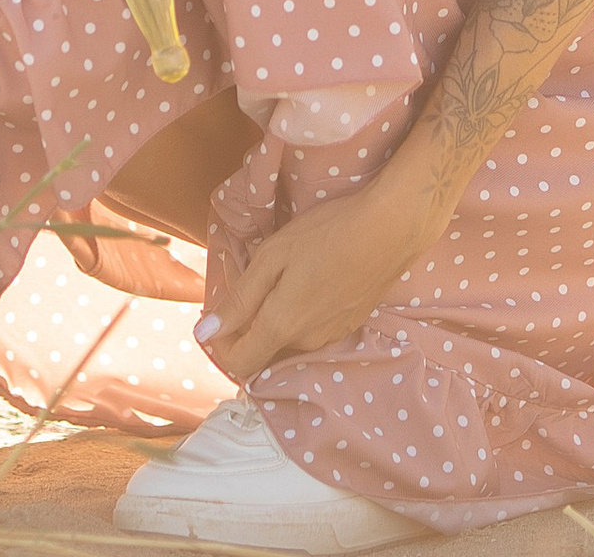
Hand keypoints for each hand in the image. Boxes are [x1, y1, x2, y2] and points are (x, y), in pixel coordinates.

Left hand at [194, 166, 443, 382]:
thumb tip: (204, 335)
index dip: (220, 343)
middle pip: (261, 350)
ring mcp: (330, 337)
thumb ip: (240, 300)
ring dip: (271, 315)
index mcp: (282, 327)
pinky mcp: (347, 326)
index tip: (219, 311)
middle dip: (245, 322)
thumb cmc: (325, 234)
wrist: (389, 230)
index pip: (238, 363)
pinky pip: (308, 331)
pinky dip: (296, 312)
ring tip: (275, 269)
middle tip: (245, 273)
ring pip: (286, 340)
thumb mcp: (273, 256)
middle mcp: (306, 344)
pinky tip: (304, 276)